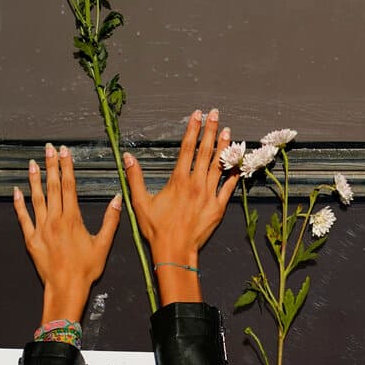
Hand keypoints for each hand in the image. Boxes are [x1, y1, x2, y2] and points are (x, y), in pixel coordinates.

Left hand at [13, 143, 121, 323]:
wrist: (66, 288)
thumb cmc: (86, 269)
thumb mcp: (104, 244)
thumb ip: (110, 220)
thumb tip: (117, 199)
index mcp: (72, 219)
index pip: (69, 186)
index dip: (67, 167)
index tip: (65, 153)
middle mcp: (55, 220)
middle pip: (53, 187)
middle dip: (51, 166)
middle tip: (49, 149)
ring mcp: (41, 229)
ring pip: (37, 198)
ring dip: (35, 180)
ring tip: (33, 163)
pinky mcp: (31, 240)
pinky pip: (23, 218)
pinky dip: (19, 204)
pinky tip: (16, 192)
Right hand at [125, 108, 239, 303]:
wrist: (175, 251)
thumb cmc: (156, 229)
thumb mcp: (140, 202)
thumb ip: (134, 178)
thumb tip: (127, 157)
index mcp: (178, 180)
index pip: (187, 148)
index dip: (193, 129)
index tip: (197, 115)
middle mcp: (196, 184)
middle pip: (205, 151)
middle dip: (211, 130)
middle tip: (216, 113)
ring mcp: (209, 195)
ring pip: (219, 165)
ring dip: (223, 147)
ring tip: (228, 131)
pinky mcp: (218, 207)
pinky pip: (228, 187)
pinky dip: (233, 173)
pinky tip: (237, 162)